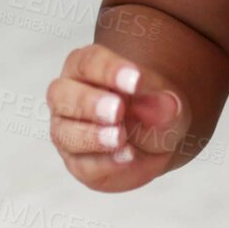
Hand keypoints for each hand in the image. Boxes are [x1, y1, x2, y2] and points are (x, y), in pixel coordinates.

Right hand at [46, 44, 189, 192]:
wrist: (154, 143)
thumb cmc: (151, 110)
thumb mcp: (167, 103)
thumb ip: (164, 104)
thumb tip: (166, 106)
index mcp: (86, 69)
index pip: (88, 63)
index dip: (109, 71)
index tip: (136, 81)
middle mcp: (68, 97)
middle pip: (61, 95)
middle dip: (89, 103)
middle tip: (117, 110)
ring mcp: (67, 132)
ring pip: (64, 133)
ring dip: (92, 136)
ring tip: (120, 138)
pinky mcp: (76, 162)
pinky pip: (82, 164)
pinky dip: (105, 163)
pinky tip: (126, 157)